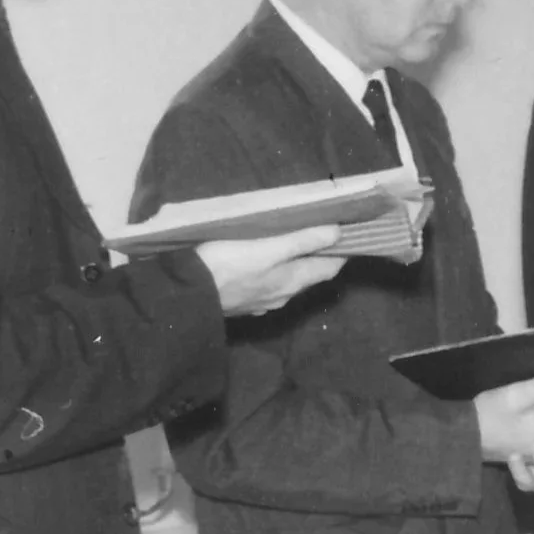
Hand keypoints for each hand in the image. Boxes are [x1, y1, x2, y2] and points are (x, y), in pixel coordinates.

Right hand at [193, 225, 345, 315]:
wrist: (186, 295)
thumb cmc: (227, 264)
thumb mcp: (268, 248)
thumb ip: (303, 241)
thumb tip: (338, 233)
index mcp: (292, 282)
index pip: (330, 268)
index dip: (341, 251)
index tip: (348, 232)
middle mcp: (282, 297)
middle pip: (309, 275)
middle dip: (319, 256)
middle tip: (322, 231)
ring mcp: (261, 303)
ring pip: (288, 281)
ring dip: (295, 264)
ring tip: (293, 241)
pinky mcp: (242, 303)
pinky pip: (266, 286)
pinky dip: (273, 272)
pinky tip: (262, 262)